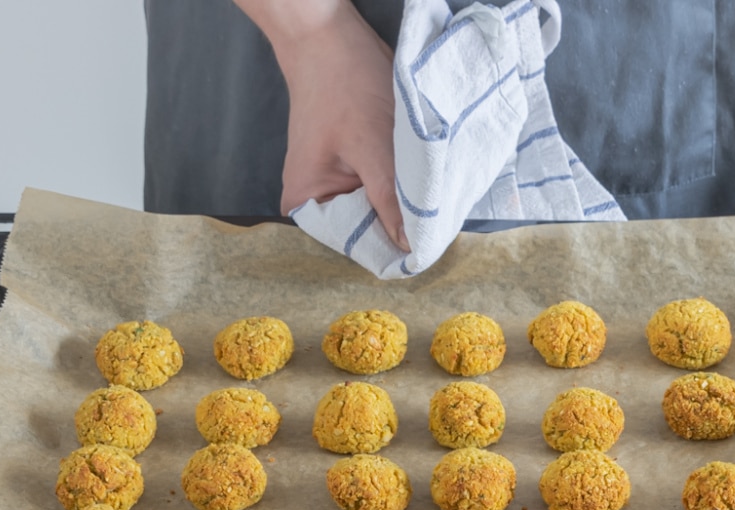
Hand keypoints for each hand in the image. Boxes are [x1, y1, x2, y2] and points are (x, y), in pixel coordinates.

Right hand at [257, 1, 407, 250]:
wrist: (332, 38)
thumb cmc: (343, 87)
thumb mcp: (373, 149)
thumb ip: (390, 202)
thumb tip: (410, 247)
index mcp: (304, 204)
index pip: (351, 244)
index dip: (387, 245)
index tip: (422, 244)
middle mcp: (313, 198)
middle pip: (364, 228)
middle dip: (396, 220)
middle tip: (430, 215)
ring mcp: (332, 182)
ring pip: (376, 207)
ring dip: (400, 200)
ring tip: (420, 189)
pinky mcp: (349, 167)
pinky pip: (378, 187)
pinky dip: (397, 182)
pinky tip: (411, 174)